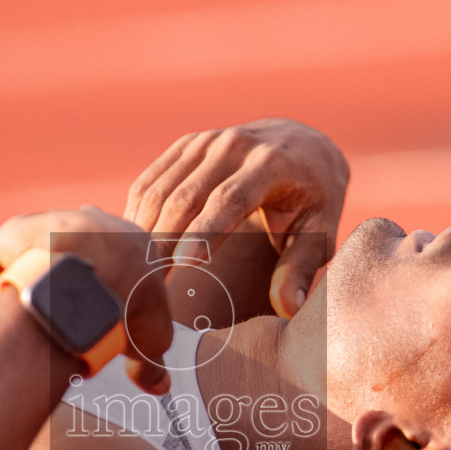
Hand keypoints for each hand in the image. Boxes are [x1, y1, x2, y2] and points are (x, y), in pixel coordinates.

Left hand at [0, 205, 173, 393]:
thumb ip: (151, 362)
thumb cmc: (130, 304)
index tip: (96, 315)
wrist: (95, 282)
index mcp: (127, 240)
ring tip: (14, 322)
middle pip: (70, 253)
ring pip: (27, 257)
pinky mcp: (12, 236)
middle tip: (55, 319)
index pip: (115, 260)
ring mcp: (47, 227)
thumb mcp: (151, 339)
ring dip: (18, 285)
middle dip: (63, 282)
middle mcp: (87, 224)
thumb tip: (157, 385)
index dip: (106, 289)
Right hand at [125, 118, 348, 317]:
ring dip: (143, 232)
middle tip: (147, 286)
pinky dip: (136, 215)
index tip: (181, 266)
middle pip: (187, 196)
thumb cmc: (312, 200)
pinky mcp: (185, 146)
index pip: (231, 199)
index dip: (204, 231)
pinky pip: (149, 182)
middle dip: (164, 241)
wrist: (301, 145)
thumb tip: (287, 308)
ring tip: (135, 274)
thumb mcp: (318, 231)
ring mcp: (205, 141)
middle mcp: (234, 145)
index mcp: (272, 163)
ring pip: (160, 189)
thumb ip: (300, 268)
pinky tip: (131, 248)